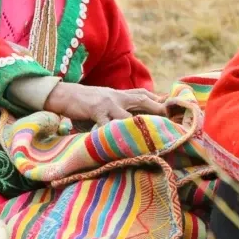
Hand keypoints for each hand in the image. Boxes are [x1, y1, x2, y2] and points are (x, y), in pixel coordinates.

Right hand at [44, 83, 166, 125]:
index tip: (173, 108)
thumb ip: (120, 106)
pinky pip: (107, 124)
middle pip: (143, 100)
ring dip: (138, 126)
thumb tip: (135, 118)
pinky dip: (113, 134)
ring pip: (127, 115)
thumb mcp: (106, 100)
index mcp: (120, 94)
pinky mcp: (95, 111)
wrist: (64, 94)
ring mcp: (107, 103)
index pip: (144, 94)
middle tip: (171, 120)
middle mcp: (117, 96)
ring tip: (151, 137)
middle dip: (158, 109)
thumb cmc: (85, 101)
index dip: (159, 100)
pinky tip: (121, 143)